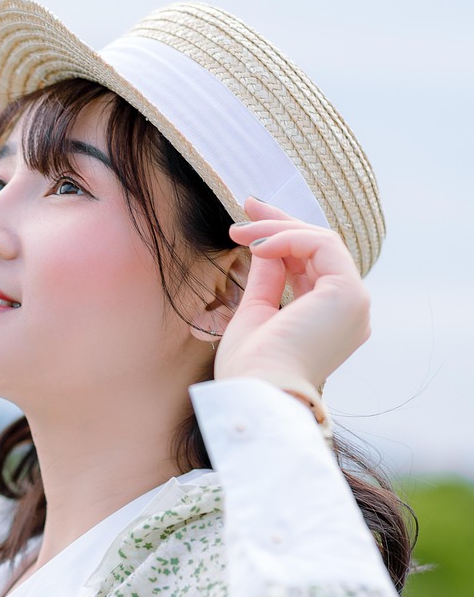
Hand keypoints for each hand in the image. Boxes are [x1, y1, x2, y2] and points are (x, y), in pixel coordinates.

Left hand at [214, 197, 370, 388]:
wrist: (258, 392)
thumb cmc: (250, 368)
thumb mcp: (255, 312)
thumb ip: (267, 278)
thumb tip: (265, 246)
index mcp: (329, 322)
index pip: (312, 266)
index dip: (283, 238)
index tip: (248, 222)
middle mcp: (349, 312)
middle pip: (320, 250)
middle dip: (282, 222)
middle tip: (247, 204)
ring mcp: (354, 303)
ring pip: (321, 242)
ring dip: (277, 230)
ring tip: (241, 232)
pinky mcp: (350, 294)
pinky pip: (322, 245)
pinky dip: (288, 238)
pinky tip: (259, 246)